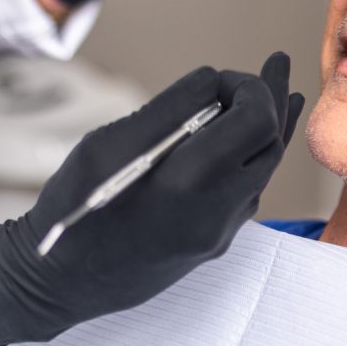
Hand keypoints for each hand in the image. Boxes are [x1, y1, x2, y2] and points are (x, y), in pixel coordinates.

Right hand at [0, 52, 303, 345]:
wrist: (61, 282)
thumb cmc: (75, 207)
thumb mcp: (109, 143)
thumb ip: (168, 111)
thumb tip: (211, 82)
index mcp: (188, 182)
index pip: (253, 119)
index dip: (247, 86)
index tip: (220, 75)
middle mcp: (214, 212)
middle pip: (270, 143)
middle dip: (269, 98)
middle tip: (274, 63)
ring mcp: (217, 233)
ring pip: (264, 170)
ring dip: (270, 126)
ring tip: (285, 89)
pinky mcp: (212, 244)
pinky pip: (247, 192)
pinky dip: (254, 156)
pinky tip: (252, 137)